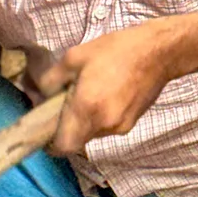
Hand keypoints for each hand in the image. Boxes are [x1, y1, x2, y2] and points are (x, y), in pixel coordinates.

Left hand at [37, 20, 182, 155]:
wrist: (159, 53)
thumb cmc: (116, 50)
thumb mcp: (75, 57)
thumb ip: (51, 80)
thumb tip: (38, 95)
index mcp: (87, 108)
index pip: (63, 146)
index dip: (51, 144)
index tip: (46, 132)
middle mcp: (103, 124)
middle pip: (76, 140)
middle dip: (67, 127)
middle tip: (65, 104)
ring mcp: (119, 127)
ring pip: (92, 134)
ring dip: (84, 121)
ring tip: (88, 94)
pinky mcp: (130, 124)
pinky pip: (106, 127)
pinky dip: (100, 117)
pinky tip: (105, 95)